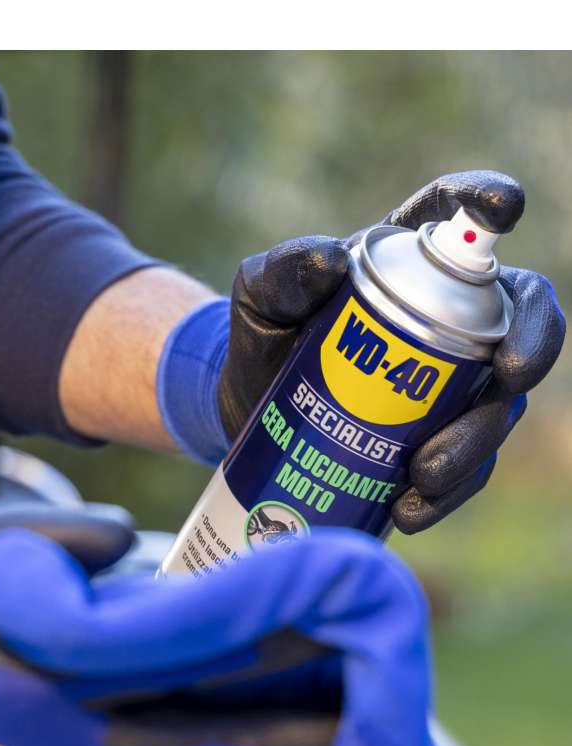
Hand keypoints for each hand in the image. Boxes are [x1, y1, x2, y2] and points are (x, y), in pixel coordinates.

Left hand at [218, 170, 564, 532]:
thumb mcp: (258, 298)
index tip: (503, 208)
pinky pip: (463, 471)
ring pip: (497, 408)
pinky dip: (445, 494)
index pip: (458, 220)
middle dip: (533, 344)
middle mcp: (446, 320)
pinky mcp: (435, 443)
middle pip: (520, 317)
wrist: (244, 408)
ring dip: (475, 442)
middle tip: (509, 376)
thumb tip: (332, 259)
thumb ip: (282, 271)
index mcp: (407, 264)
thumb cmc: (261, 336)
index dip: (487, 205)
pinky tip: (410, 508)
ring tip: (425, 472)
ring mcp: (449, 386)